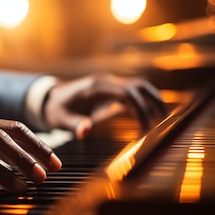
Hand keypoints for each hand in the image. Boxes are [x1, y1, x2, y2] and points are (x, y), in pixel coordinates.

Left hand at [43, 73, 166, 138]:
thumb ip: (74, 125)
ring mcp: (111, 85)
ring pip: (141, 88)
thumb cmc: (55, 109)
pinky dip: (146, 105)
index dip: (141, 108)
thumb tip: (85, 132)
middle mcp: (107, 82)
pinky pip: (134, 94)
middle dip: (155, 103)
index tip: (147, 127)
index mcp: (96, 86)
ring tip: (165, 122)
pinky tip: (153, 121)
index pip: (127, 92)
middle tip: (165, 124)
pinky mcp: (112, 92)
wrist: (49, 99)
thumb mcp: (60, 119)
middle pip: (140, 86)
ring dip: (154, 102)